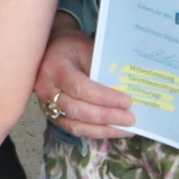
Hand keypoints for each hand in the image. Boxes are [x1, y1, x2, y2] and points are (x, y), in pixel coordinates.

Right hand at [35, 22, 136, 137]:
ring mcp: (47, 106)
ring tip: (126, 129)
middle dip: (106, 116)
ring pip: (75, 125)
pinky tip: (113, 130)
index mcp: (55, 69)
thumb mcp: (87, 48)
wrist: (50, 51)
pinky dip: (95, 131)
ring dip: (103, 129)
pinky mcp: (53, 115)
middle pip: (77, 110)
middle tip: (130, 119)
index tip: (127, 102)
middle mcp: (47, 90)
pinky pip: (74, 128)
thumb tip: (124, 90)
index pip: (80, 88)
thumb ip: (101, 68)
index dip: (104, 98)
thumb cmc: (71, 47)